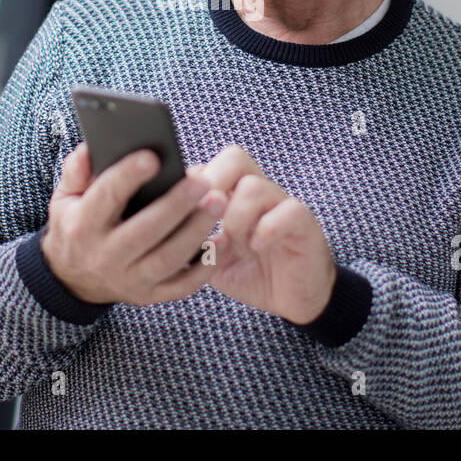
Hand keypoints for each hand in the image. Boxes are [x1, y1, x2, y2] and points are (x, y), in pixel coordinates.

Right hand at [40, 142, 226, 306]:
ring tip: (219, 201)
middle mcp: (105, 256)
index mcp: (82, 226)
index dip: (128, 176)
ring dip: (196, 231)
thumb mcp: (66, 196)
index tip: (153, 157)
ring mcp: (129, 280)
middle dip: (175, 205)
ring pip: (167, 259)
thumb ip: (76, 170)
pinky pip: (182, 285)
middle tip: (202, 181)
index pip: (106, 198)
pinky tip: (222, 240)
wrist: (74, 277)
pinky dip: (205, 266)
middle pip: (144, 231)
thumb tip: (91, 150)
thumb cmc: (77, 223)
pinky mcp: (150, 296)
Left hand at [192, 146, 336, 324]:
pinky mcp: (304, 224)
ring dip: (236, 217)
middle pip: (235, 158)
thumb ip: (190, 240)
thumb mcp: (212, 259)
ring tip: (233, 243)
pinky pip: (288, 211)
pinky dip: (267, 229)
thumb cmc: (250, 274)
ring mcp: (283, 205)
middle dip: (212, 183)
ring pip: (254, 186)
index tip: (179, 208)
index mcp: (234, 197)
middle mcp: (259, 194)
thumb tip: (156, 226)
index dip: (192, 183)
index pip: (211, 167)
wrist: (292, 302)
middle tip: (203, 216)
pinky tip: (257, 248)